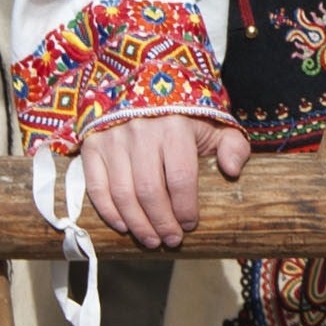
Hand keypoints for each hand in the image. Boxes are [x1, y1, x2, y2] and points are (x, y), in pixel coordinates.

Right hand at [80, 112, 251, 247]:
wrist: (147, 85)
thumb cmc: (187, 114)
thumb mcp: (216, 124)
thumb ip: (233, 146)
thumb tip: (232, 171)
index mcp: (175, 125)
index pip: (181, 178)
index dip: (186, 209)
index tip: (190, 225)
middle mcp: (140, 130)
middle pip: (149, 191)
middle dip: (162, 223)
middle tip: (171, 240)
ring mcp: (113, 137)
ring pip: (123, 193)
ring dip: (138, 224)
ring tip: (151, 240)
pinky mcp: (92, 144)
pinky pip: (97, 186)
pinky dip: (109, 211)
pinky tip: (124, 226)